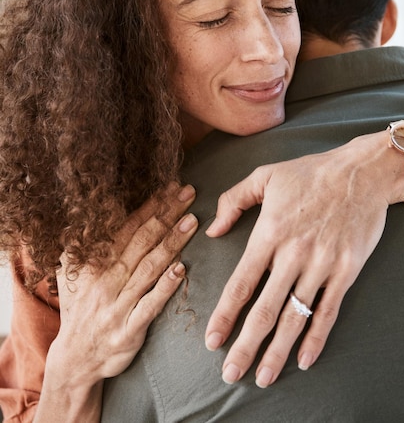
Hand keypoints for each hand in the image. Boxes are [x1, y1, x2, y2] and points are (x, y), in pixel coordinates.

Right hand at [38, 182, 196, 421]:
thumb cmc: (80, 307)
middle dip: (167, 214)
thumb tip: (93, 209)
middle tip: (189, 194)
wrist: (74, 358)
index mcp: (93, 262)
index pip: (126, 226)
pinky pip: (150, 304)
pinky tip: (181, 269)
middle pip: (141, 240)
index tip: (171, 187)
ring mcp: (117, 305)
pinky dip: (166, 286)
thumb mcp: (70, 271)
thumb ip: (84, 241)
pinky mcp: (128, 329)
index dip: (150, 205)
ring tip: (192, 221)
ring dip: (172, 242)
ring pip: (149, 267)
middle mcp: (105, 280)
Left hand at [205, 134, 403, 387]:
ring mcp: (322, 264)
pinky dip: (316, 338)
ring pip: (295, 317)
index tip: (212, 341)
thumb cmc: (310, 173)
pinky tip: (305, 360)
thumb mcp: (265, 175)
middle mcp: (294, 254)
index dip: (225, 315)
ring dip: (278, 351)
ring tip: (264, 378)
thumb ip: (233, 200)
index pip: (241, 282)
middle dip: (246, 345)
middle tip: (231, 374)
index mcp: (269, 232)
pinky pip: (328, 311)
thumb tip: (213, 230)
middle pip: (265, 309)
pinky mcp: (346, 270)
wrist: (362, 172)